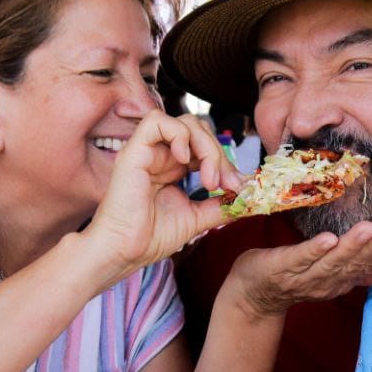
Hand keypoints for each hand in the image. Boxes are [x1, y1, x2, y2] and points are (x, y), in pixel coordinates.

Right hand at [86, 111, 243, 278]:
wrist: (124, 251)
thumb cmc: (150, 238)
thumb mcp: (197, 218)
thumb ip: (220, 205)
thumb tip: (247, 198)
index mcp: (173, 167)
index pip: (205, 145)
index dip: (225, 161)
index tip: (236, 187)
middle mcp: (160, 155)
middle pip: (200, 130)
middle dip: (220, 154)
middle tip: (225, 184)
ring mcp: (147, 151)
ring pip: (184, 123)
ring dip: (206, 147)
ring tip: (208, 180)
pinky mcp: (133, 150)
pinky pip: (157, 120)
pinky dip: (178, 135)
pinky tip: (185, 161)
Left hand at [224, 220, 371, 319]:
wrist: (252, 294)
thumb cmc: (294, 276)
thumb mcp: (332, 274)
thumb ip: (363, 272)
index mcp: (338, 281)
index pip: (365, 265)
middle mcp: (324, 282)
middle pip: (351, 263)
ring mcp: (302, 276)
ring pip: (330, 262)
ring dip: (350, 246)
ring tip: (368, 228)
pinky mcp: (281, 267)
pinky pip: (300, 259)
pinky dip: (314, 250)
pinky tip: (329, 238)